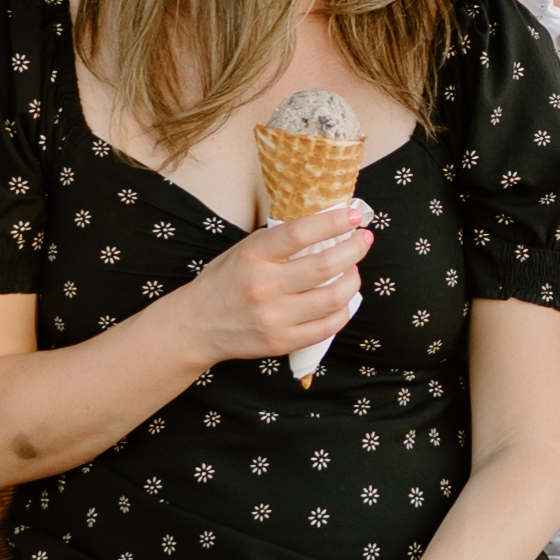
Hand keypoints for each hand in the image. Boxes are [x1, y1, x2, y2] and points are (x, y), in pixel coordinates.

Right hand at [178, 207, 371, 365]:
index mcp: (254, 256)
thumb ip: (280, 242)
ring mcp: (274, 318)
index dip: (333, 222)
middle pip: (325, 266)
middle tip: (363, 240)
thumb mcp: (244, 250)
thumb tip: (326, 226)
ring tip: (353, 270)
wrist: (195, 326)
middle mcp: (264, 286)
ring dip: (353, 281)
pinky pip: (326, 327)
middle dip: (354, 250)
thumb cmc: (224, 281)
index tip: (354, 216)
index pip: (301, 233)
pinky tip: (344, 299)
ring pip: (333, 298)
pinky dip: (343, 311)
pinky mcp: (281, 342)